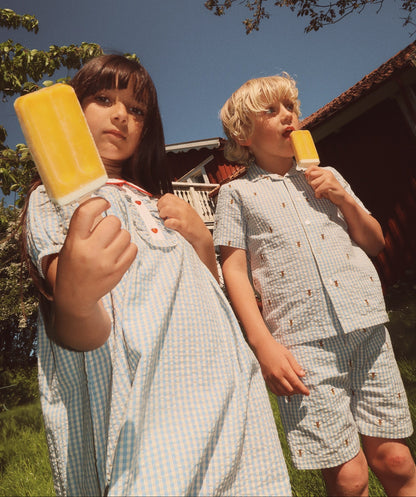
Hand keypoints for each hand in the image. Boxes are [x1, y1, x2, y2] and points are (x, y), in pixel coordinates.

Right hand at [54, 197, 137, 315]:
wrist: (75, 296)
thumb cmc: (74, 265)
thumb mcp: (70, 245)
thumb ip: (83, 227)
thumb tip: (101, 205)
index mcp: (74, 242)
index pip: (85, 212)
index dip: (98, 202)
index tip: (104, 203)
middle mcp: (89, 251)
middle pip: (112, 221)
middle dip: (112, 223)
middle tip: (106, 232)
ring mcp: (105, 262)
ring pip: (125, 234)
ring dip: (121, 236)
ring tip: (111, 245)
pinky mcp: (118, 271)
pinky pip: (133, 248)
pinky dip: (129, 247)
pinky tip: (119, 253)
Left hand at [157, 193, 208, 246]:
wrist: (202, 236)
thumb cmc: (193, 226)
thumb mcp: (185, 213)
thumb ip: (176, 209)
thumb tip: (163, 208)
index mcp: (183, 204)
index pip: (168, 196)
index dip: (161, 201)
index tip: (161, 207)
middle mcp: (183, 208)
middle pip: (165, 201)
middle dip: (160, 207)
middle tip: (162, 214)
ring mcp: (183, 216)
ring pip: (166, 209)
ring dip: (162, 214)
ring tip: (164, 219)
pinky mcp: (183, 225)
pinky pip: (170, 221)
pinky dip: (167, 224)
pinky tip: (169, 225)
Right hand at [254, 335, 309, 396]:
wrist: (262, 347)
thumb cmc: (277, 349)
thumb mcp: (288, 355)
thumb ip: (296, 366)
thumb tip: (303, 375)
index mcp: (284, 368)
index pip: (296, 383)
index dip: (303, 389)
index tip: (307, 393)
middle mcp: (277, 375)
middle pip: (290, 389)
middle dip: (297, 392)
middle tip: (301, 390)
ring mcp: (271, 378)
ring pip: (282, 392)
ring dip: (290, 393)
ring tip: (294, 391)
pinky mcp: (266, 379)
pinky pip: (274, 391)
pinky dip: (281, 393)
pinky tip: (285, 391)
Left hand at [305, 166, 345, 205]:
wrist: (341, 198)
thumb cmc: (330, 191)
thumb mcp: (321, 183)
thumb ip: (315, 178)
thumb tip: (306, 175)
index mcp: (324, 172)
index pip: (312, 167)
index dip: (307, 172)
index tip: (308, 179)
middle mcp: (327, 173)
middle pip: (311, 174)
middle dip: (311, 183)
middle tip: (316, 188)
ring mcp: (328, 177)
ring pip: (313, 183)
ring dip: (315, 189)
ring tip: (320, 191)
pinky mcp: (329, 183)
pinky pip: (317, 189)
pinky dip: (318, 195)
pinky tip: (322, 195)